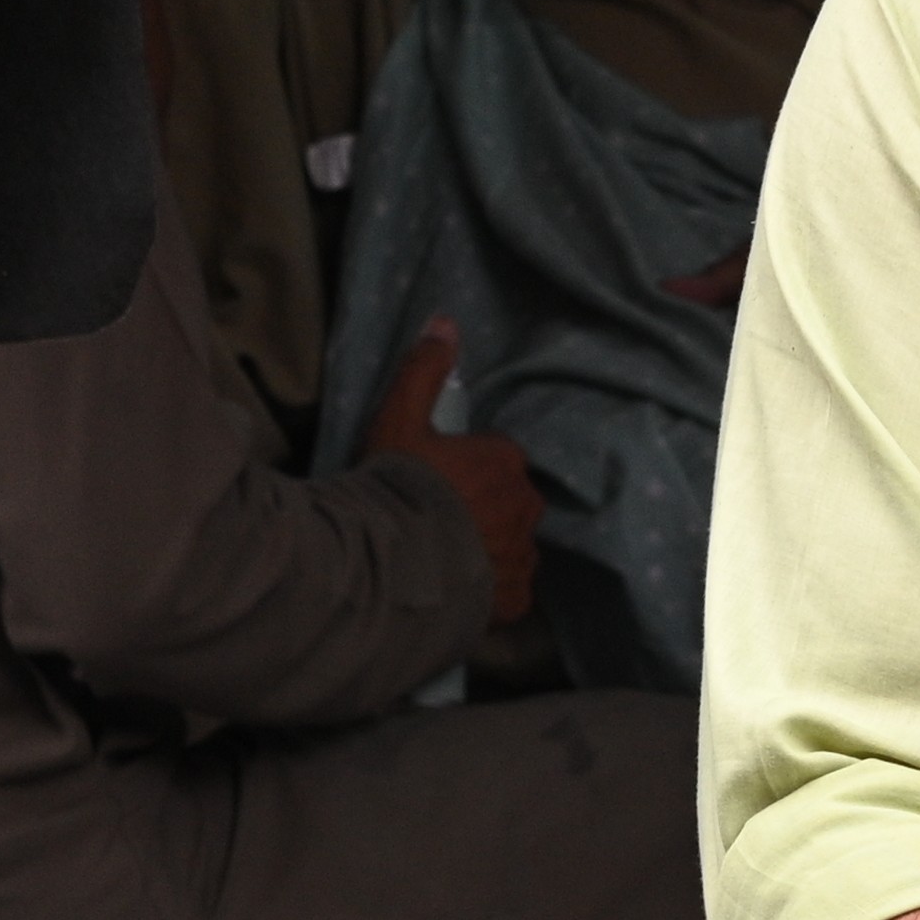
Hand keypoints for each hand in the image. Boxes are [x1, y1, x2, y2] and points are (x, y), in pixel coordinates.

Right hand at [360, 324, 538, 628]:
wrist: (394, 562)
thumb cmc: (399, 485)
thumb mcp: (402, 417)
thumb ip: (423, 368)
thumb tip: (445, 320)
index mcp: (505, 460)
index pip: (496, 460)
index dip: (467, 471)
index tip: (437, 484)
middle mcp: (525, 506)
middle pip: (509, 504)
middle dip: (483, 512)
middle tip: (438, 524)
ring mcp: (522, 555)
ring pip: (511, 547)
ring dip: (487, 552)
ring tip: (444, 563)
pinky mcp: (515, 599)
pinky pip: (508, 592)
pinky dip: (489, 592)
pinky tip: (456, 593)